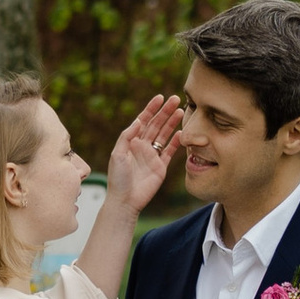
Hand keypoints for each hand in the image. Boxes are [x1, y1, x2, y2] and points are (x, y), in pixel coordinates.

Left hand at [100, 93, 184, 218]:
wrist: (125, 200)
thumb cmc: (118, 178)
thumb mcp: (117, 154)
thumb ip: (127, 136)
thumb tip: (138, 120)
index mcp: (131, 141)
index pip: (143, 120)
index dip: (151, 109)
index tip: (160, 98)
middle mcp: (142, 146)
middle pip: (156, 125)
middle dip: (166, 112)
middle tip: (176, 99)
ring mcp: (152, 156)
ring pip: (164, 135)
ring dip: (172, 123)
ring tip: (182, 111)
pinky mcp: (161, 167)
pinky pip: (170, 151)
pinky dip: (176, 142)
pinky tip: (181, 133)